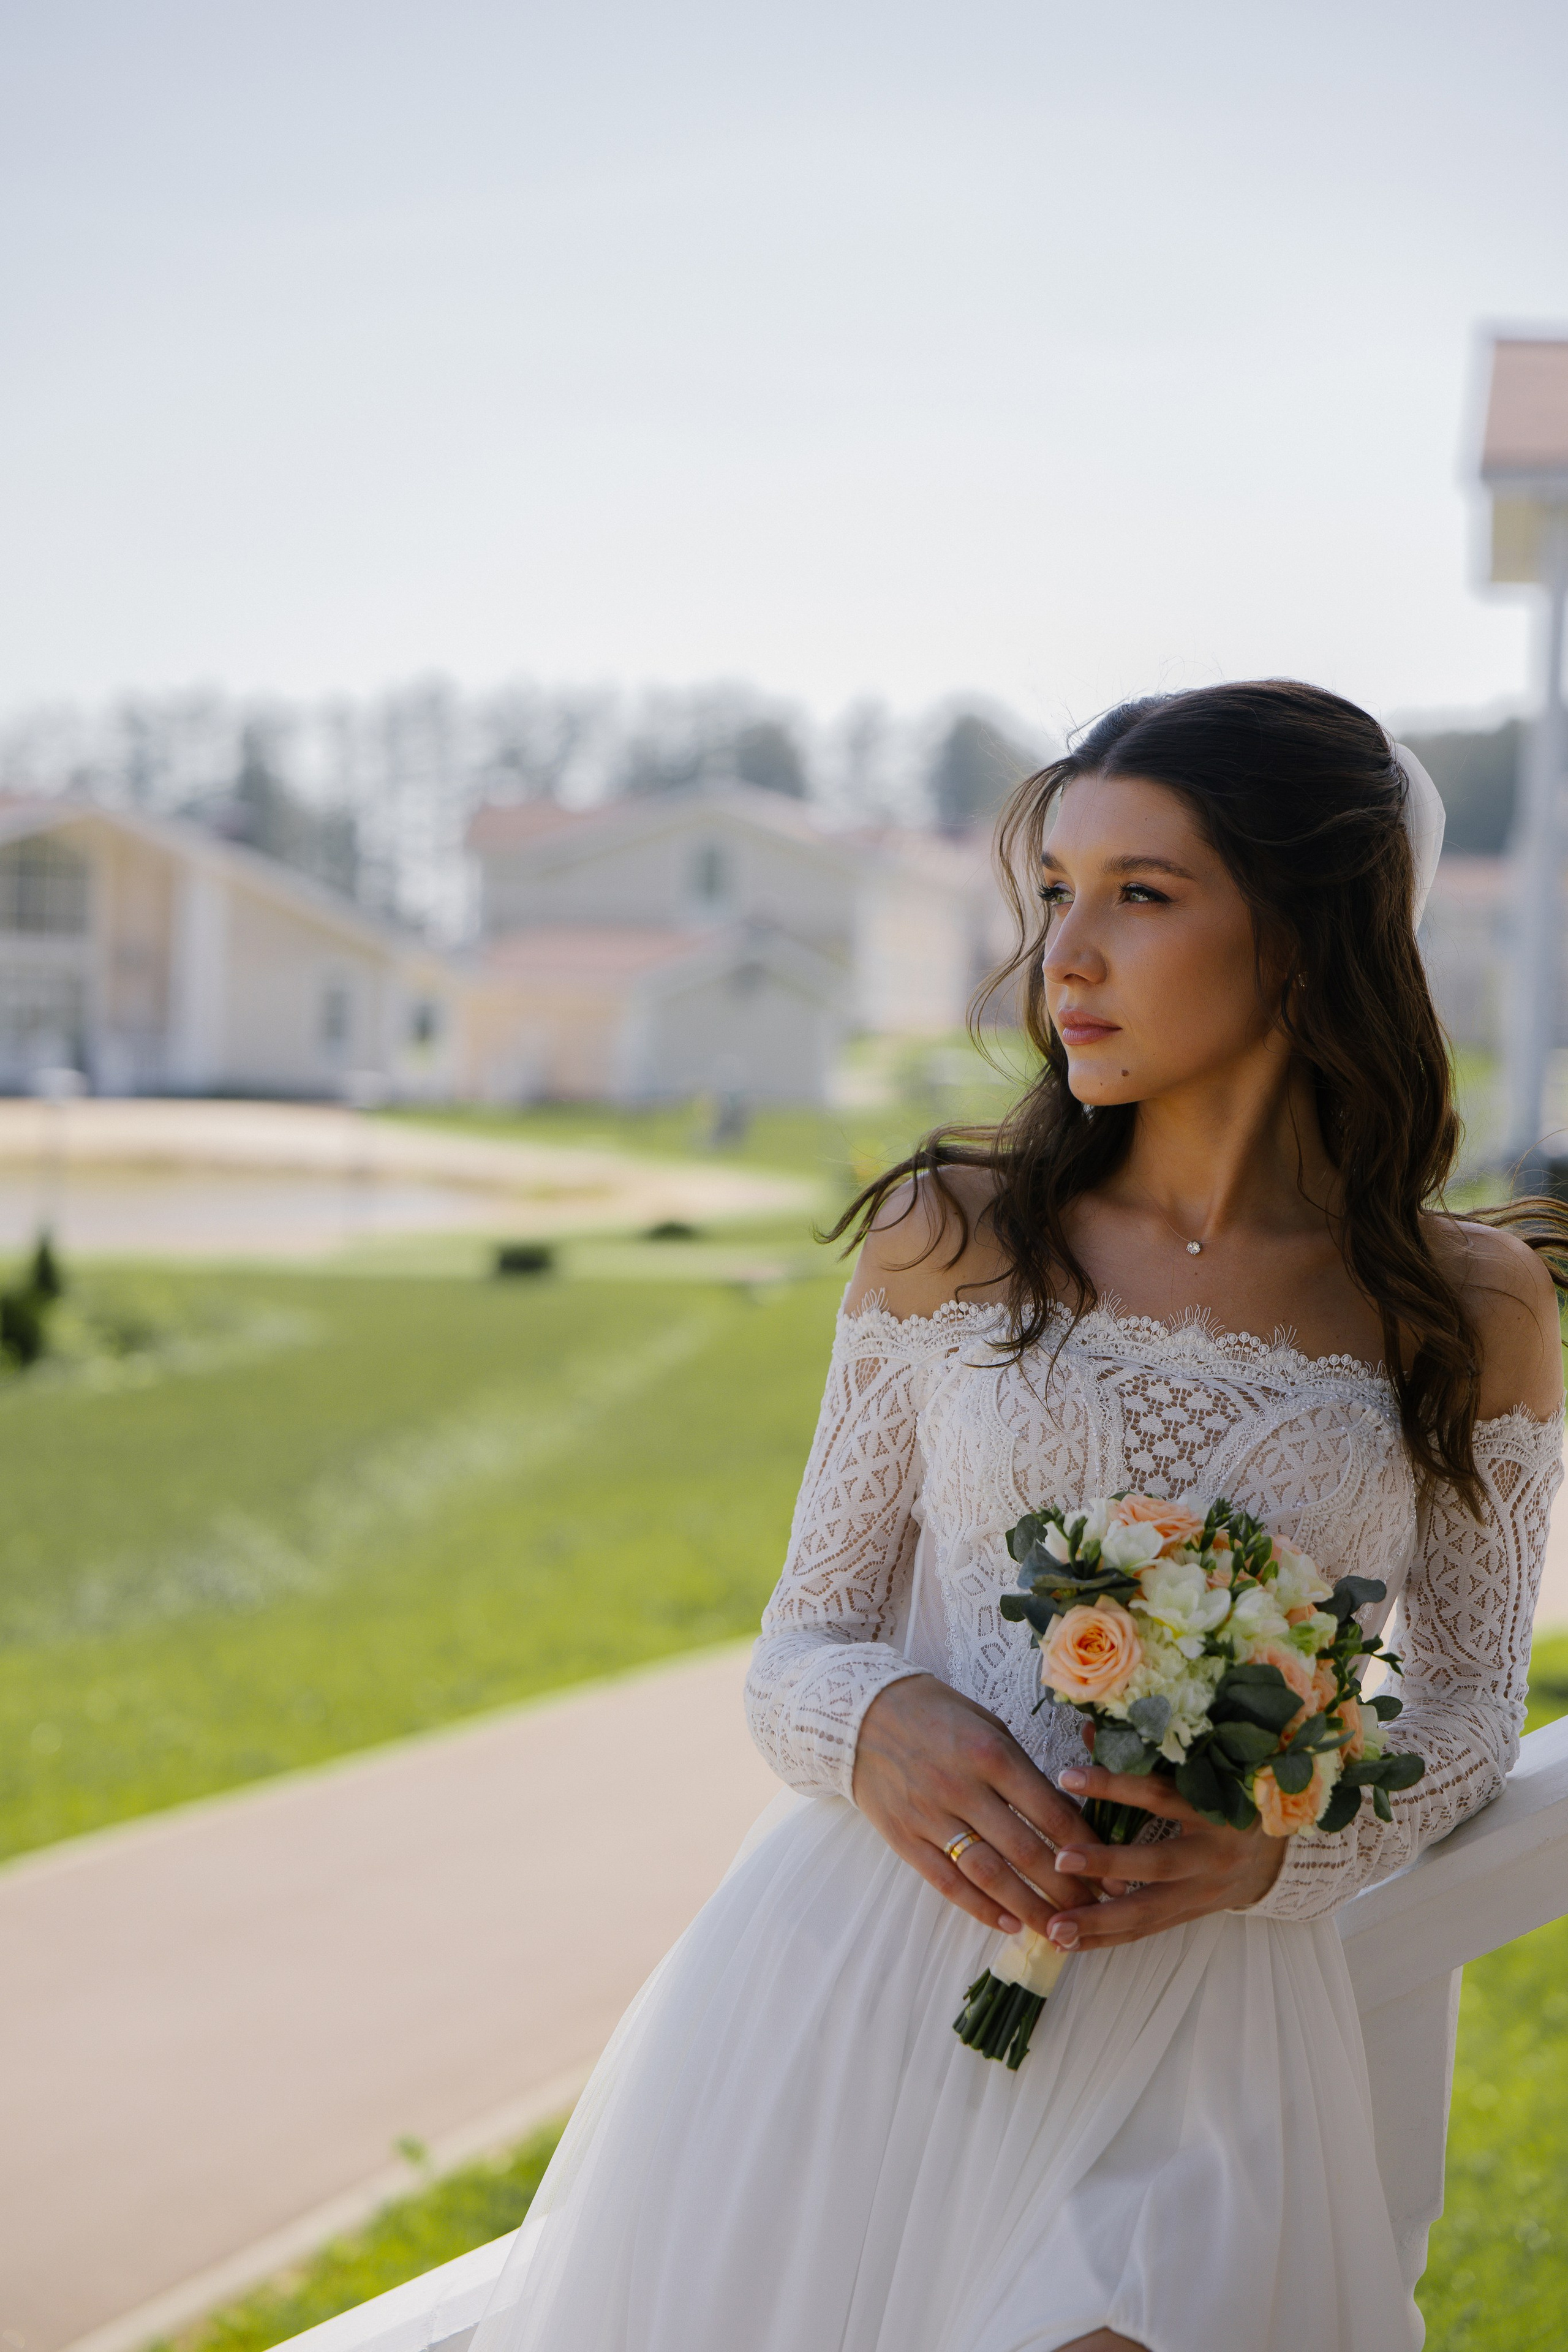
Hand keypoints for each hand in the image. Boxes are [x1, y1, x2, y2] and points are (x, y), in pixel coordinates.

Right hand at [853, 1675, 1100, 1938]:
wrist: (860, 1712)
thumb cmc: (935, 1713)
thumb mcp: (987, 1725)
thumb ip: (1023, 1769)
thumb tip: (1065, 1817)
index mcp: (989, 1754)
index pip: (1049, 1811)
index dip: (1086, 1849)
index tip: (1114, 1874)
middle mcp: (962, 1788)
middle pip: (1025, 1851)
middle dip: (1066, 1889)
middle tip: (1097, 1914)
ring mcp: (929, 1816)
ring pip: (988, 1875)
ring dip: (1027, 1908)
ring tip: (1058, 1931)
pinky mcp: (904, 1838)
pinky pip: (946, 1882)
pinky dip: (979, 1908)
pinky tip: (1007, 1924)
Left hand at [1041, 1762, 1285, 1950]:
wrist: (1268, 1854)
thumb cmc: (1223, 1801)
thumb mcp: (1194, 1773)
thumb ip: (1141, 1755)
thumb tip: (1088, 1727)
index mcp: (1212, 1807)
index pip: (1158, 1794)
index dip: (1114, 1784)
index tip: (1067, 1775)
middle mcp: (1212, 1854)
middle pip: (1157, 1863)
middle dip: (1106, 1864)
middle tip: (1059, 1860)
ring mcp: (1203, 1892)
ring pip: (1148, 1911)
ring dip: (1098, 1921)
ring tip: (1053, 1927)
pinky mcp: (1190, 1916)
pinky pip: (1145, 1931)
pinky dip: (1106, 1939)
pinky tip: (1069, 1944)